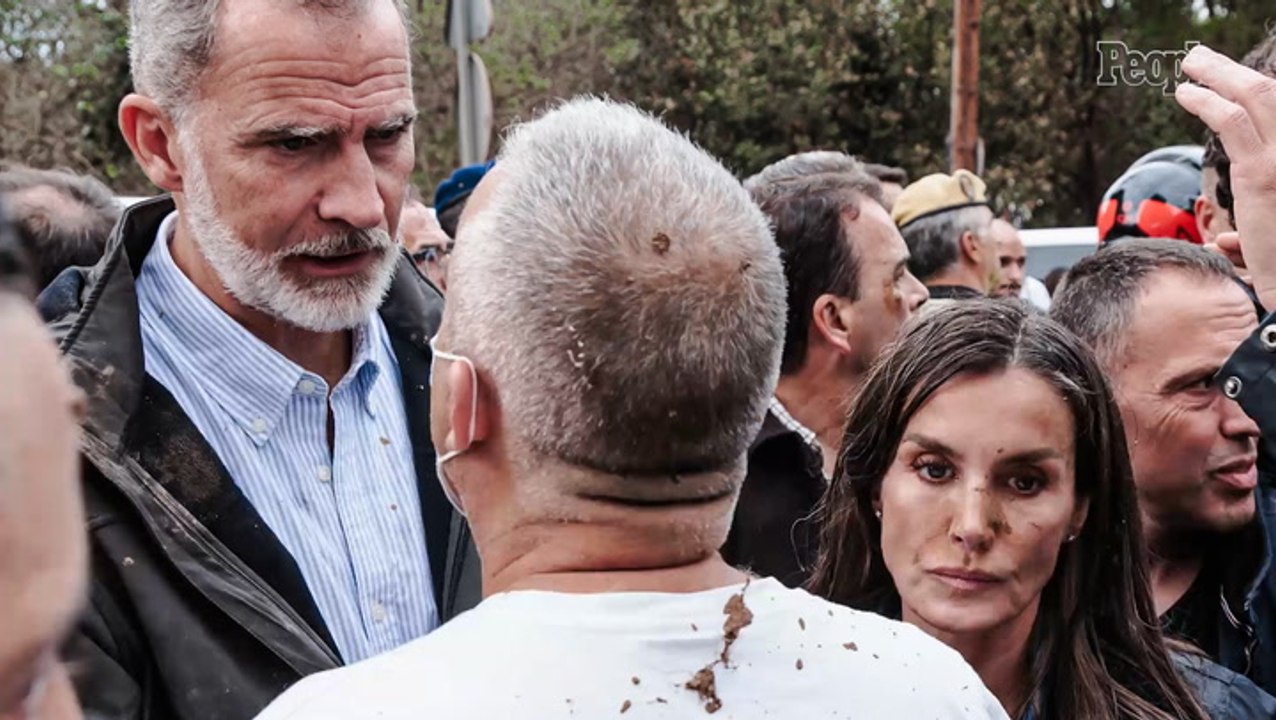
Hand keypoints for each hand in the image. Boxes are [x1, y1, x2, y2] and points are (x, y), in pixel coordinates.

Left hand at [1177, 45, 1275, 309]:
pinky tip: (1186, 94)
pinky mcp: (1265, 173)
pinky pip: (1233, 123)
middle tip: (1201, 58)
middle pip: (1273, 91)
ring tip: (1190, 65)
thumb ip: (1250, 233)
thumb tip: (1227, 242)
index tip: (1228, 79)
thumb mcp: (1266, 241)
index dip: (1256, 89)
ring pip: (1255, 97)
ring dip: (1219, 74)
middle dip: (1234, 70)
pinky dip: (1207, 101)